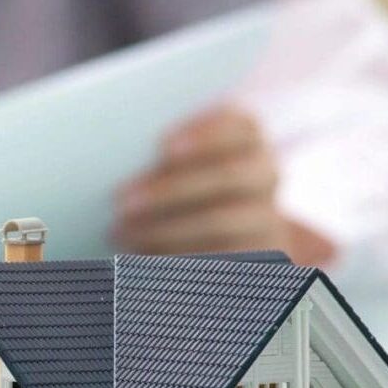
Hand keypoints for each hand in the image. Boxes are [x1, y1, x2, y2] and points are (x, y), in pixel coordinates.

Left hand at [115, 105, 335, 263]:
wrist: (228, 230)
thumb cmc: (181, 181)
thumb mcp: (173, 162)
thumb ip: (159, 157)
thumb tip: (119, 165)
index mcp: (247, 137)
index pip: (238, 127)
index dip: (203, 135)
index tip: (163, 147)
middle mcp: (265, 173)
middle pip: (227, 176)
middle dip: (170, 190)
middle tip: (121, 203)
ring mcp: (268, 216)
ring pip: (221, 222)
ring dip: (164, 229)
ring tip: (120, 234)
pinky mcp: (257, 256)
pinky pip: (219, 260)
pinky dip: (177, 258)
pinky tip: (142, 258)